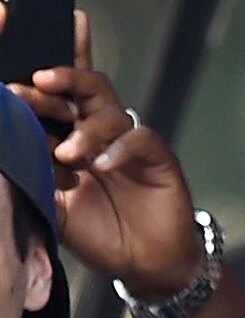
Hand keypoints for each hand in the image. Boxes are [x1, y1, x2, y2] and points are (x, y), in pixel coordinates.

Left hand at [3, 12, 203, 298]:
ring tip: (65, 153)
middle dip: (61, 81)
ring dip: (85, 129)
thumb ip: (33, 173)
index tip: (34, 55)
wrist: (141, 262)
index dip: (59, 63)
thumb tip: (8, 143)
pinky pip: (139, 140)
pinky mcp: (157, 157)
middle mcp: (102, 132)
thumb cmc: (96, 229)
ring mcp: (130, 143)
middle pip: (87, 88)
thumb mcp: (51, 202)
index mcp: (74, 136)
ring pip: (109, 113)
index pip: (63, 93)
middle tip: (36, 83)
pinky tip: (103, 166)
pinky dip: (118, 149)